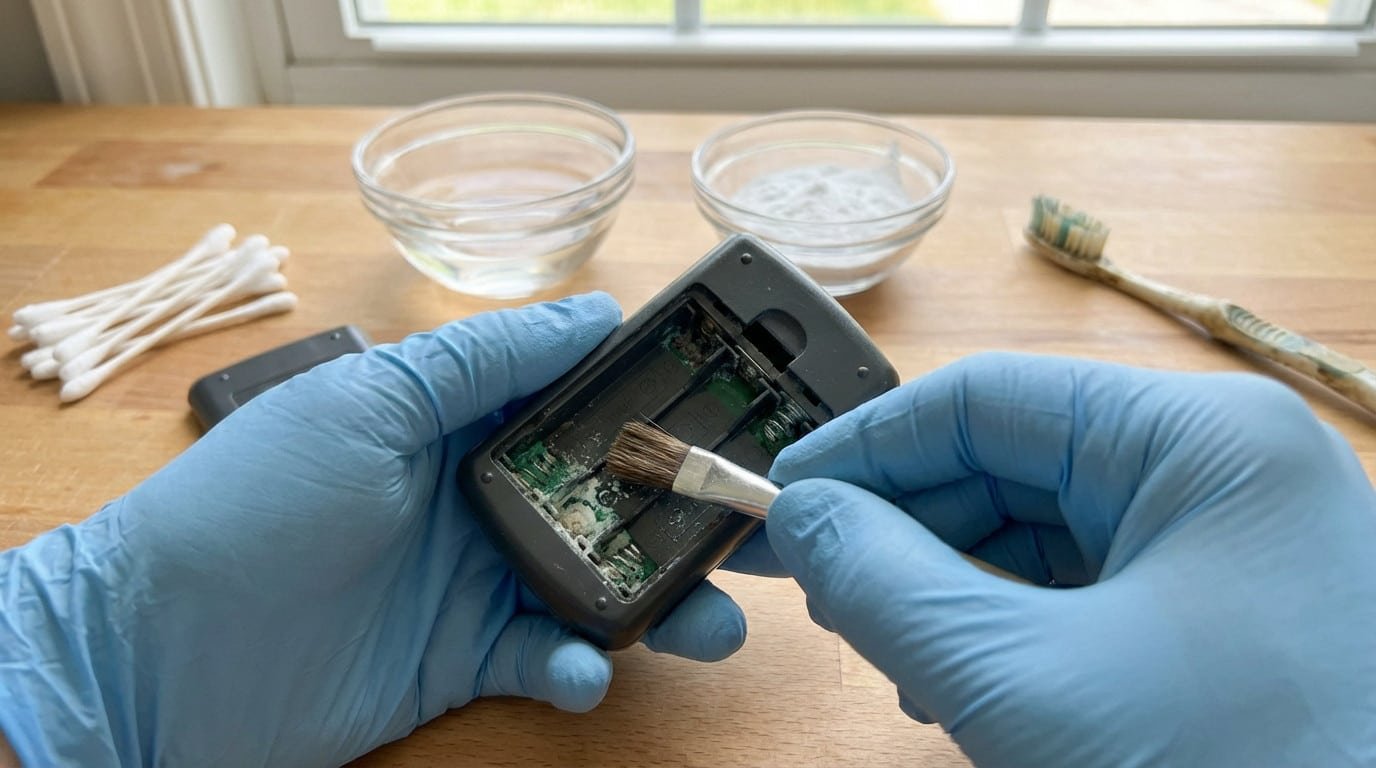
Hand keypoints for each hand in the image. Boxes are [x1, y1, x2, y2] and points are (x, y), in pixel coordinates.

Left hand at [0, 293, 746, 766]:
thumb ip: (483, 361)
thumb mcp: (368, 403)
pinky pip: (548, 659)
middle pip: (607, 497)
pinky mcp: (465, 658)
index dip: (653, 400)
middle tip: (756, 527)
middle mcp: (478, 493)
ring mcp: (475, 579)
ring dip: (661, 604)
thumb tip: (596, 312)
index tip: (733, 406)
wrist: (162, 653)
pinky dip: (578, 667)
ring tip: (717, 622)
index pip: (576, 397)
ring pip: (598, 583)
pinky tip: (584, 670)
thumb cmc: (255, 504)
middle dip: (683, 513)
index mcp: (457, 418)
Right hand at [766, 353, 1375, 766]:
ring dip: (949, 588)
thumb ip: (888, 585)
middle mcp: (1224, 475)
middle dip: (905, 527)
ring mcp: (1235, 553)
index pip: (987, 398)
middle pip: (1013, 463)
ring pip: (1046, 535)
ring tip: (887, 652)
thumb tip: (802, 517)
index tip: (780, 497)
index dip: (866, 447)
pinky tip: (961, 686)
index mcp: (1199, 440)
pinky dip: (1009, 632)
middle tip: (818, 587)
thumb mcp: (1025, 682)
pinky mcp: (1232, 626)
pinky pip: (1088, 597)